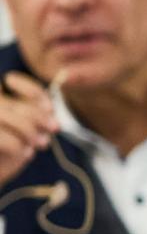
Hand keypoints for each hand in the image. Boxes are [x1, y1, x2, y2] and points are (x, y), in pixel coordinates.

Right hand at [0, 70, 59, 188]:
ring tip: (40, 144)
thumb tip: (52, 118)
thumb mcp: (27, 127)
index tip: (50, 108)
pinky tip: (26, 153)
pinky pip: (1, 138)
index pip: (12, 80)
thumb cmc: (10, 149)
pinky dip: (17, 146)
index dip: (33, 91)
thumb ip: (35, 115)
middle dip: (38, 116)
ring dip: (29, 132)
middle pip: (12, 103)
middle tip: (54, 129)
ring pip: (5, 117)